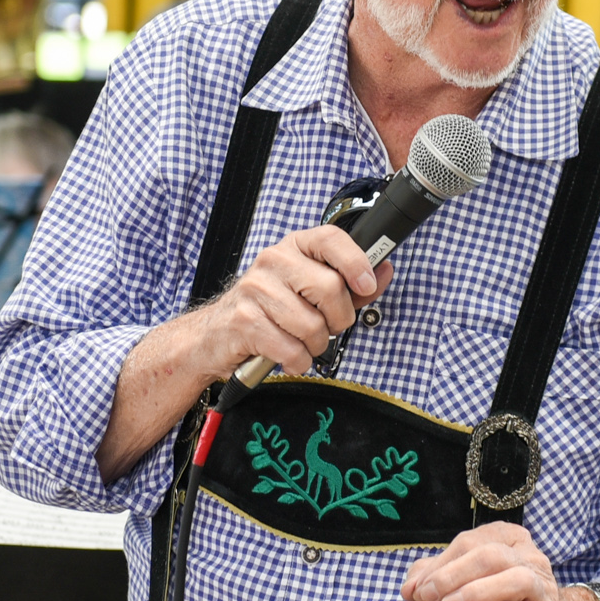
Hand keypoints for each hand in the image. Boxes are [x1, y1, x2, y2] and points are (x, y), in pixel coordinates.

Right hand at [199, 225, 393, 378]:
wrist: (216, 336)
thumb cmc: (269, 312)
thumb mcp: (310, 292)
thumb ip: (350, 284)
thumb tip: (383, 271)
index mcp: (294, 248)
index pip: (331, 239)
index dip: (356, 261)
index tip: (366, 284)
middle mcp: (273, 261)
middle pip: (330, 288)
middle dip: (338, 320)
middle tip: (327, 328)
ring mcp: (256, 290)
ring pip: (312, 325)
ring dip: (315, 345)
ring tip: (301, 342)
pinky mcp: (244, 321)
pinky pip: (291, 349)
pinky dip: (297, 361)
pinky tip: (288, 356)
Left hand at [399, 524, 599, 600]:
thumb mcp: (464, 592)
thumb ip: (437, 581)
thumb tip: (408, 587)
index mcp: (511, 542)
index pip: (472, 542)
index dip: (441, 562)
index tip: (418, 588)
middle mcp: (532, 561)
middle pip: (491, 555)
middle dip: (452, 574)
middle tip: (428, 594)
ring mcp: (543, 592)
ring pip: (515, 578)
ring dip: (474, 591)